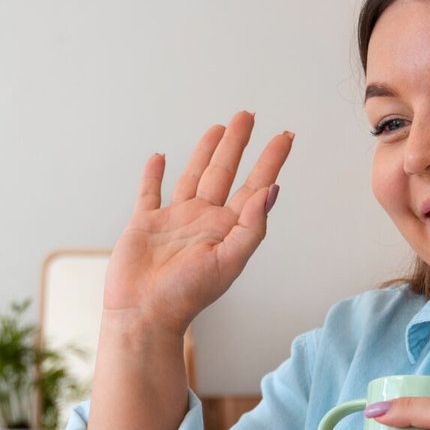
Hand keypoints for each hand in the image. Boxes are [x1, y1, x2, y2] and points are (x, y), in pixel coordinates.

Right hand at [103, 111, 292, 335]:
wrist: (144, 314)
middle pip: (223, 172)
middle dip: (237, 144)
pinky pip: (149, 192)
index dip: (270, 161)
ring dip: (204, 152)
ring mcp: (174, 220)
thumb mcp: (228, 262)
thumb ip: (250, 227)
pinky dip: (154, 174)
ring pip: (192, 176)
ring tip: (217, 129)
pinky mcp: (145, 224)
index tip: (285, 136)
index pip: (254, 186)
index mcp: (226, 228)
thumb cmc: (187, 296)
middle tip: (247, 115)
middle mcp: (203, 220)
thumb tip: (270, 191)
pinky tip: (160, 158)